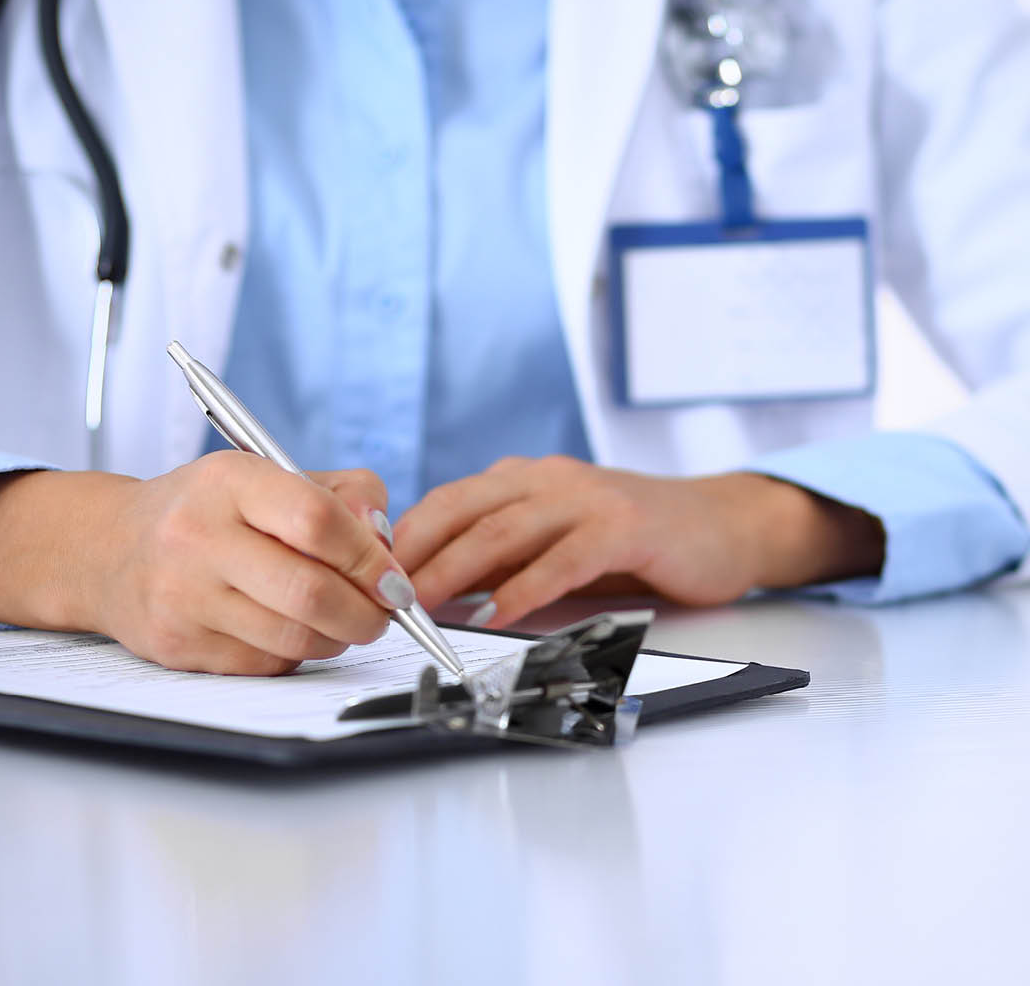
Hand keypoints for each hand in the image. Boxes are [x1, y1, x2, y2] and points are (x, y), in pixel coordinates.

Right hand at [0, 452, 414, 674]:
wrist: (110, 549)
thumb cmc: (210, 510)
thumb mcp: (271, 476)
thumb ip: (345, 496)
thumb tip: (386, 544)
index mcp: (230, 482)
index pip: (317, 520)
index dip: (369, 557)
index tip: (393, 578)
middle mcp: (197, 536)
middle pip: (309, 591)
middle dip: (365, 613)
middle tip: (383, 615)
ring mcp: (182, 596)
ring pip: (292, 638)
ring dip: (336, 639)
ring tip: (341, 623)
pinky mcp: (176, 646)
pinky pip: (264, 666)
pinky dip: (295, 656)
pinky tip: (291, 632)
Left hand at [392, 456, 884, 628]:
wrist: (722, 524)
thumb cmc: (632, 540)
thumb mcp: (556, 541)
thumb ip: (505, 557)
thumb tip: (436, 588)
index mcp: (526, 480)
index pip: (449, 501)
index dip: (407, 537)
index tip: (372, 575)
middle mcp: (549, 479)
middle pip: (465, 512)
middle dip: (418, 555)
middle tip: (383, 596)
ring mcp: (587, 498)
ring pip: (504, 531)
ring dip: (456, 571)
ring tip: (422, 606)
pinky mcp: (626, 525)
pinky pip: (564, 557)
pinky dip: (526, 588)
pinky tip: (499, 614)